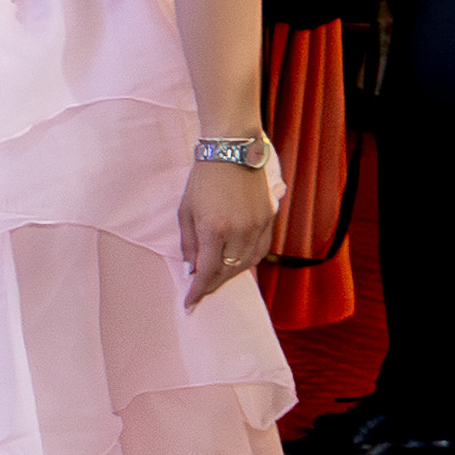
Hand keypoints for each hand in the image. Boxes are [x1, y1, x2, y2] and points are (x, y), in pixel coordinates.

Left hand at [177, 149, 273, 305]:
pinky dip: (247, 262)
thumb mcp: (186, 211)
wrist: (232, 151)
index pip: (206, 272)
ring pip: (246, 264)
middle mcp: (239, 232)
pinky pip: (260, 251)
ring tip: (216, 280)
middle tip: (200, 293)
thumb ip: (188, 244)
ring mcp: (257, 226)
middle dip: (212, 285)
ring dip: (230, 276)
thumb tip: (192, 270)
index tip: (190, 304)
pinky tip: (237, 265)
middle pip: (227, 272)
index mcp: (214, 230)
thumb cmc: (203, 180)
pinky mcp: (269, 219)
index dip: (197, 291)